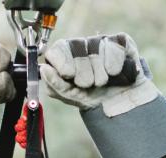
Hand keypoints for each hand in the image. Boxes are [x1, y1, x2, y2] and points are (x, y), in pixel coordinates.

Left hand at [40, 33, 158, 116]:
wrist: (121, 108)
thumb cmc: (94, 100)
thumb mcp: (72, 97)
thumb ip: (56, 85)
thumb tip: (44, 69)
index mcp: (66, 58)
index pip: (57, 49)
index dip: (63, 62)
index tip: (69, 76)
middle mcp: (82, 46)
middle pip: (76, 48)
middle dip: (83, 74)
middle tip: (89, 85)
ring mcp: (100, 42)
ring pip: (95, 48)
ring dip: (100, 73)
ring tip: (103, 82)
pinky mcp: (120, 42)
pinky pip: (114, 46)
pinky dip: (114, 64)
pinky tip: (116, 73)